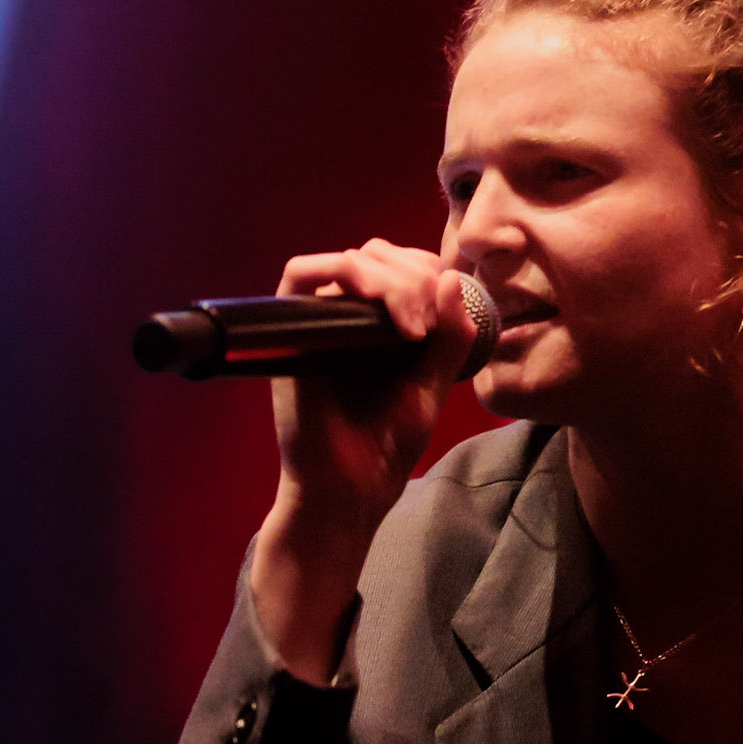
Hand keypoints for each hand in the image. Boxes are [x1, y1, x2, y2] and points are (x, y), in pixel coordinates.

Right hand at [249, 239, 477, 680]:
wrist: (351, 489)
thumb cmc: (386, 444)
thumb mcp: (432, 384)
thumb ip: (449, 336)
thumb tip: (452, 278)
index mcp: (377, 325)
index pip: (399, 264)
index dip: (428, 270)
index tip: (449, 310)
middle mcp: (344, 317)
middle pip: (376, 253)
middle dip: (415, 275)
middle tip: (430, 325)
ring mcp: (316, 322)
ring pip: (350, 259)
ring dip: (391, 279)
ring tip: (415, 327)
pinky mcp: (290, 332)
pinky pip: (299, 274)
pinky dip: (347, 276)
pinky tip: (389, 318)